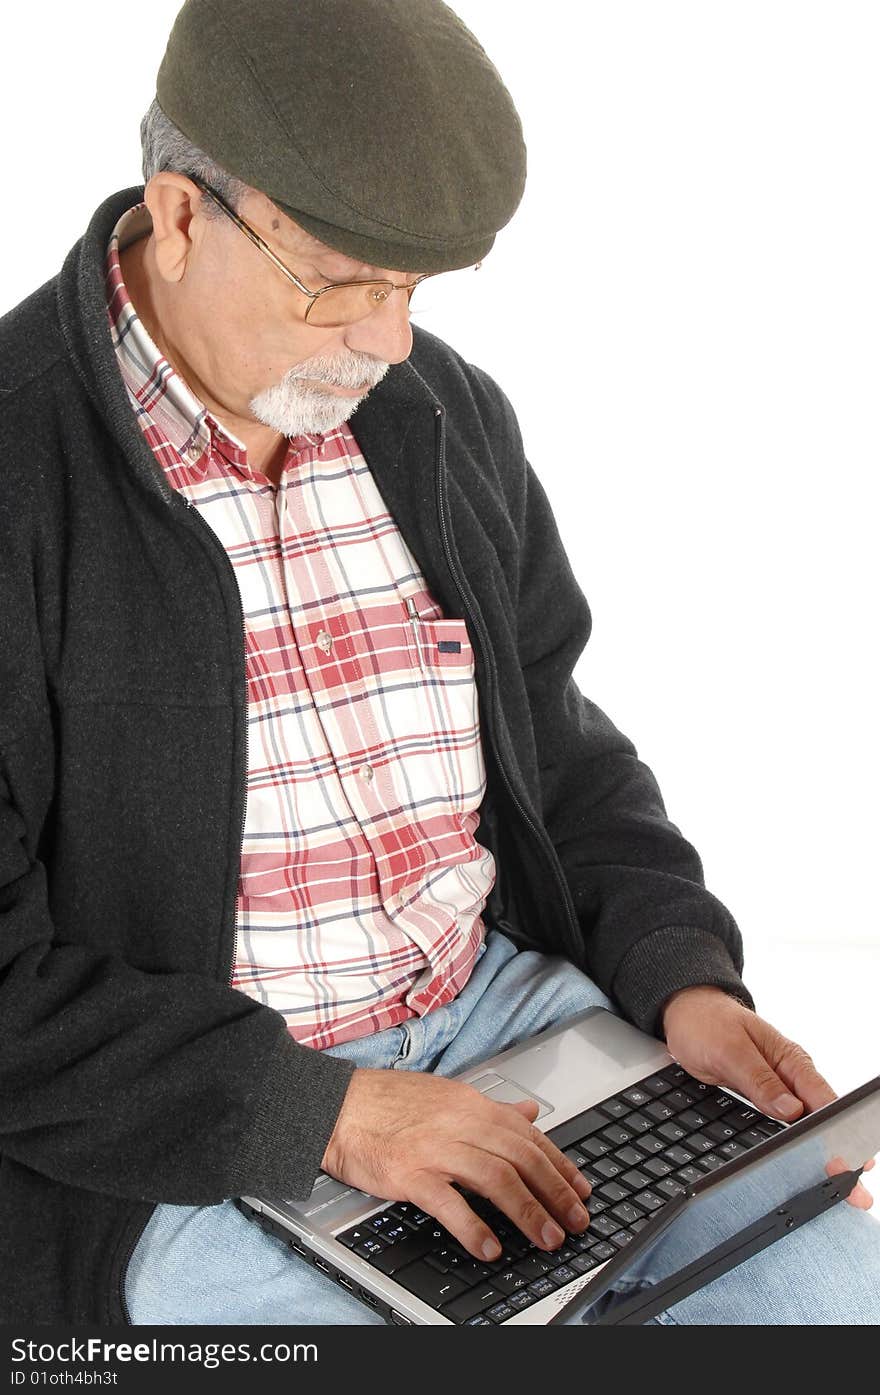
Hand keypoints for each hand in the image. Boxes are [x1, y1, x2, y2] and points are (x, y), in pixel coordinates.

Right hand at [320, 1067, 591, 1261]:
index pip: (529, 1136)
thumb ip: (492, 1108)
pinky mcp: (409, 1172)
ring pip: (496, 1179)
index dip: (560, 1166)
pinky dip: (473, 1227)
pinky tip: (490, 1247)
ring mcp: (435, 1147)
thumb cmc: (389, 1102)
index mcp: (472, 1105)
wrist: (337, 1105)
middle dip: (555, 1192)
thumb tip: (529, 1113)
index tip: (581, 1190)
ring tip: (548, 1238)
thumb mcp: (448, 1095)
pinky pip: (448, 1202)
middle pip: (521, 1158)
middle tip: (576, 1221)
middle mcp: (460, 1122)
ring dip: (528, 1212)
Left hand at [661, 986, 874, 1208]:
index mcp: (791, 1060)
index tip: (841, 1158)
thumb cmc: (707, 1021)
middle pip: (819, 1119)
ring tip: (828, 1184)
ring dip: (814, 1151)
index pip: (823, 1100)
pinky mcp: (762, 1099)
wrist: (687, 1013)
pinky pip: (782, 1125)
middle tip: (845, 1186)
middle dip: (833, 1150)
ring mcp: (777, 1089)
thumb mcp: (729, 1048)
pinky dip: (792, 1144)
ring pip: (803, 1126)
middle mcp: (790, 1076)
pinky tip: (797, 1165)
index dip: (835, 1131)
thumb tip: (791, 1109)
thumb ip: (759, 1078)